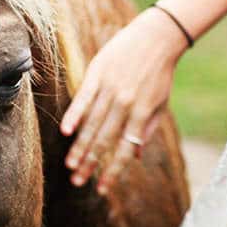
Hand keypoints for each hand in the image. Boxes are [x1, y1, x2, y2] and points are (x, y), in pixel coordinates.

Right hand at [60, 7, 190, 193]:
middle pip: (104, 140)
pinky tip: (66, 132)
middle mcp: (125, 103)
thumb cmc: (159, 74)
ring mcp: (110, 88)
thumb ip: (146, 129)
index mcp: (141, 113)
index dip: (113, 171)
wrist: (156, 37)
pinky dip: (75, 115)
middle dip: (90, 164)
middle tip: (77, 182)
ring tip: (70, 165)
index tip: (101, 189)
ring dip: (80, 146)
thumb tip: (134, 155)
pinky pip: (84, 98)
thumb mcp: (160, 104)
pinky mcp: (97, 74)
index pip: (124, 148)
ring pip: (91, 123)